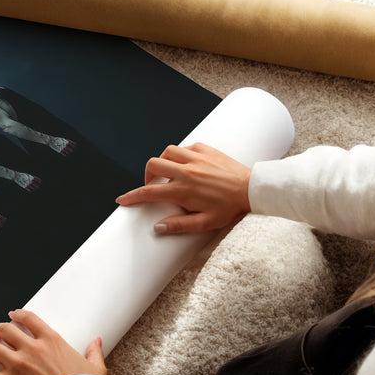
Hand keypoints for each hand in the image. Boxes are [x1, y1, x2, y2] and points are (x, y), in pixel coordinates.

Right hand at [115, 142, 250, 234]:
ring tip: (169, 173)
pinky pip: (185, 147)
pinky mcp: (206, 149)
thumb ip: (180, 225)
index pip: (149, 192)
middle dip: (147, 175)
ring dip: (163, 162)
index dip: (132, 196)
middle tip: (152, 185)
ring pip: (167, 152)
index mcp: (183, 190)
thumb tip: (157, 228)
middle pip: (153, 165)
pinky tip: (186, 164)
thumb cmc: (230, 208)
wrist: (252, 189)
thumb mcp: (206, 223)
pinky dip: (180, 155)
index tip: (122, 200)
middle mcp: (186, 171)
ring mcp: (196, 158)